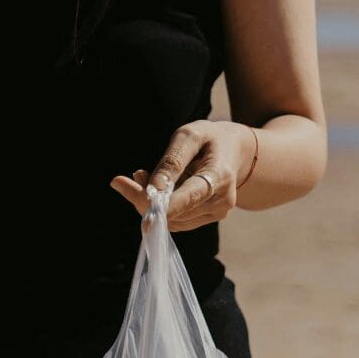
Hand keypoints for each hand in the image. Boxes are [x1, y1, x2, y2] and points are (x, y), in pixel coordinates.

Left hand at [109, 120, 256, 231]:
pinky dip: (160, 209)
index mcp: (220, 176)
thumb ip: (172, 161)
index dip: (163, 204)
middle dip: (146, 199)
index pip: (189, 197)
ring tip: (143, 177)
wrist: (233, 152)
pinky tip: (156, 190)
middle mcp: (221, 201)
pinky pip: (176, 221)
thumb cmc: (209, 139)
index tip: (137, 201)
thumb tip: (155, 188)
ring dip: (150, 204)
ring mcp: (215, 214)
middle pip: (176, 211)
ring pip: (172, 220)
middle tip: (125, 180)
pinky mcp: (206, 219)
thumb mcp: (190, 136)